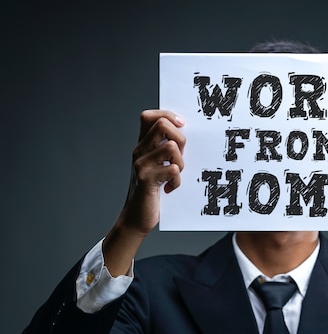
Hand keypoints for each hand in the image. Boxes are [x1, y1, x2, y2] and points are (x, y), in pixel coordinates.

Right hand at [122, 109, 185, 235]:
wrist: (136, 218)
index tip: (181, 127)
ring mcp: (141, 165)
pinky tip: (170, 189)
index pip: (149, 116)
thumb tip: (185, 136)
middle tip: (181, 157)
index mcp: (142, 146)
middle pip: (162, 125)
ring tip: (175, 176)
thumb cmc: (152, 193)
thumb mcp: (157, 167)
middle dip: (180, 138)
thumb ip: (166, 151)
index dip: (167, 115)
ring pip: (171, 147)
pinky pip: (173, 170)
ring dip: (180, 162)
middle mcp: (139, 152)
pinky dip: (177, 181)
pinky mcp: (147, 180)